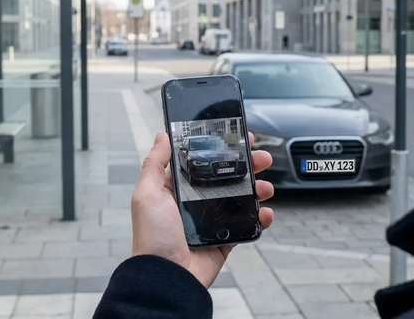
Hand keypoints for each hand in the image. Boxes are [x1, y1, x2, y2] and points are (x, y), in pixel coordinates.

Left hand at [131, 131, 274, 287]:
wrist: (167, 277)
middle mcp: (195, 202)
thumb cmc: (152, 237)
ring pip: (242, 197)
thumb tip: (162, 136)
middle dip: (247, 165)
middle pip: (227, 176)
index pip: (202, 161)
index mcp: (177, 189)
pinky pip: (248, 224)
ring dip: (258, 189)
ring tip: (266, 187)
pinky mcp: (225, 238)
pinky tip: (265, 212)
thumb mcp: (147, 194)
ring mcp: (212, 220)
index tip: (237, 137)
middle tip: (261, 157)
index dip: (220, 148)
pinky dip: (260, 217)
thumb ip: (155, 164)